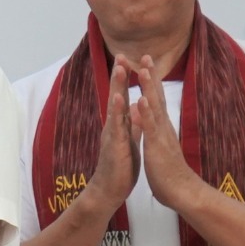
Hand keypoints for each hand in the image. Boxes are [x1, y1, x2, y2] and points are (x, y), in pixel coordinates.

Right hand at [78, 59, 140, 215]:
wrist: (108, 191)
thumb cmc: (120, 168)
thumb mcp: (129, 142)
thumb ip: (131, 126)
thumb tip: (136, 112)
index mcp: (120, 125)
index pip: (122, 97)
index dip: (125, 80)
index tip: (127, 60)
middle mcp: (113, 126)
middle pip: (116, 95)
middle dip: (119, 75)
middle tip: (120, 54)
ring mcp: (112, 134)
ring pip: (115, 106)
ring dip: (117, 87)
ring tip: (119, 69)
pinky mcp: (115, 145)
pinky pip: (117, 126)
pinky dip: (118, 111)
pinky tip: (119, 99)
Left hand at [128, 59, 206, 212]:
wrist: (181, 191)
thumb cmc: (169, 171)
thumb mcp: (161, 146)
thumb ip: (158, 131)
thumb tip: (154, 120)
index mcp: (161, 126)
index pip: (155, 99)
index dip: (150, 81)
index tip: (144, 63)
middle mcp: (163, 125)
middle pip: (157, 95)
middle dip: (150, 75)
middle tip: (146, 54)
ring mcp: (161, 134)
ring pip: (154, 106)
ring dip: (148, 87)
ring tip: (142, 69)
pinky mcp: (158, 145)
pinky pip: (151, 126)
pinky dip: (146, 112)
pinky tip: (141, 99)